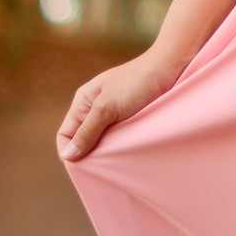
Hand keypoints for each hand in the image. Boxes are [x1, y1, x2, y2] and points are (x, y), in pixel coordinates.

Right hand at [56, 47, 186, 160]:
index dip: (70, 152)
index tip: (85, 167)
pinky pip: (118, 139)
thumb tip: (66, 156)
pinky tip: (127, 154)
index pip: (66, 135)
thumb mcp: (107, 107)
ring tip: (116, 162)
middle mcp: (94, 109)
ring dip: (107, 153)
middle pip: (82, 141)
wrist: (169, 67)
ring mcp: (112, 115)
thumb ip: (87, 132)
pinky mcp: (129, 119)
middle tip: (103, 168)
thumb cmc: (136, 82)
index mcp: (83, 103)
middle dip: (89, 155)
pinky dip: (120, 147)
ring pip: (101, 142)